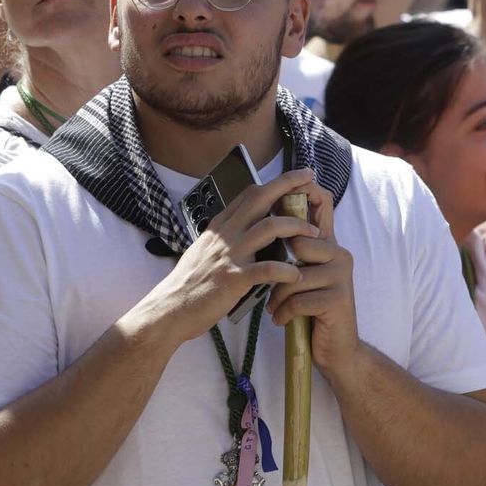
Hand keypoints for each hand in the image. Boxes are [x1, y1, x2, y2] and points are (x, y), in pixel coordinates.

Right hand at [147, 169, 318, 344]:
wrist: (170, 309)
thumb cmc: (189, 283)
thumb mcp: (205, 251)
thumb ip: (225, 239)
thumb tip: (244, 230)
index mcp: (219, 227)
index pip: (248, 194)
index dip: (274, 182)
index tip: (294, 176)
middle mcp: (225, 235)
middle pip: (260, 199)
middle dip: (287, 185)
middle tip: (310, 179)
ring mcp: (229, 255)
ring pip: (269, 228)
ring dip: (296, 227)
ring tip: (316, 233)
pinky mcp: (233, 279)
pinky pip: (266, 269)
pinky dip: (285, 270)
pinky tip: (297, 274)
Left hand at [267, 183, 361, 376]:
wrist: (334, 350)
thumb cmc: (310, 310)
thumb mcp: (301, 275)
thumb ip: (292, 249)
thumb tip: (264, 219)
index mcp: (328, 243)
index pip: (322, 203)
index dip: (305, 189)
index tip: (289, 184)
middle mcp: (339, 253)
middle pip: (297, 242)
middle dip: (276, 269)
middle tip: (273, 289)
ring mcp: (342, 275)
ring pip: (294, 274)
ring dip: (278, 297)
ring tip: (278, 308)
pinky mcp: (339, 298)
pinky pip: (298, 298)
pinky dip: (284, 313)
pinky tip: (283, 321)